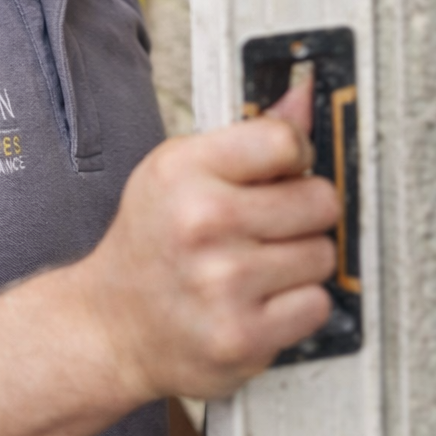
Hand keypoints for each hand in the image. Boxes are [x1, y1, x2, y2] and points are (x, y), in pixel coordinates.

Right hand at [80, 77, 339, 403]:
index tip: (281, 172)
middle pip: (320, 200)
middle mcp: (202, 222)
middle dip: (304, 212)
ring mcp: (224, 283)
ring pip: (323, 255)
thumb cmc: (152, 241)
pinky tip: (259, 300)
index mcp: (183, 169)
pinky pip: (317, 305)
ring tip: (257, 265)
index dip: (294, 156)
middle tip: (268, 225)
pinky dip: (297, 305)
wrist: (112, 325)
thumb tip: (306, 98)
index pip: (286, 141)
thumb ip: (248, 137)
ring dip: (301, 261)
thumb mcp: (178, 172)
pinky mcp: (244, 336)